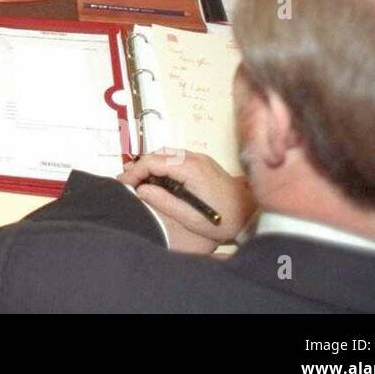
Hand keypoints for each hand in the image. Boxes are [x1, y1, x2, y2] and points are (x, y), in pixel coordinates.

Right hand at [119, 149, 255, 253]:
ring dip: (150, 165)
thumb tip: (141, 189)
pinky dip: (162, 165)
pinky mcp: (202, 162)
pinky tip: (157, 178)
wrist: (251, 214)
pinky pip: (175, 158)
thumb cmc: (223, 220)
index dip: (134, 171)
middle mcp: (194, 157)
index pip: (153, 161)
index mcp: (190, 169)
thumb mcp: (190, 218)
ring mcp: (199, 158)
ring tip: (136, 180)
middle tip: (125, 181)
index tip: (123, 184)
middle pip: (157, 154)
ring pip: (166, 154)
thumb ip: (164, 202)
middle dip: (139, 166)